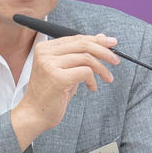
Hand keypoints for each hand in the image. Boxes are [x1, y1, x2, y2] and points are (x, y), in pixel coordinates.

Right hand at [9, 34, 116, 148]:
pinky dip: (93, 80)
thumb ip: (81, 54)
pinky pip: (85, 72)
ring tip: (107, 77)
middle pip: (83, 44)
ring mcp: (50, 64)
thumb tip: (101, 38)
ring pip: (87, 58)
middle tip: (116, 60)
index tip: (112, 44)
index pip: (76, 38)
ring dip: (101, 68)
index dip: (96, 40)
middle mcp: (46, 53)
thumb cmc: (50, 94)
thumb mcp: (67, 69)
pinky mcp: (58, 77)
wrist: (34, 114)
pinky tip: (92, 88)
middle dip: (104, 51)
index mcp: (45, 47)